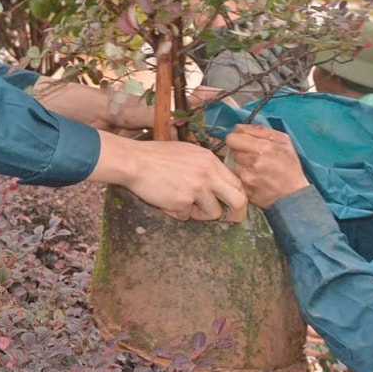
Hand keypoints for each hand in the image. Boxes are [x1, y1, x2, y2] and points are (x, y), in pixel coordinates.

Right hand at [94, 132, 247, 222]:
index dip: (238, 197)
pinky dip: (176, 212)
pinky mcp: (182, 202)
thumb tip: (219, 184)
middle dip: (237, 214)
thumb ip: (206, 166)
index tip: (233, 206)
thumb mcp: (188, 152)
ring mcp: (196, 189)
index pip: (237, 183)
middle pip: (238, 200)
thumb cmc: (157, 155)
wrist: (134, 161)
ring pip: (213, 213)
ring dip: (199, 214)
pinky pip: (186, 216)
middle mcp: (208, 174)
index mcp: (210, 161)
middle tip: (230, 219)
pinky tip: (165, 200)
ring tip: (183, 204)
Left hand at [224, 124, 309, 208]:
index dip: (236, 139)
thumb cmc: (290, 166)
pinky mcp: (244, 191)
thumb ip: (260, 130)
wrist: (295, 195)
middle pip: (232, 152)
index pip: (232, 139)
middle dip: (241, 153)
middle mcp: (253, 163)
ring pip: (233, 166)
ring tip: (256, 169)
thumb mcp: (283, 141)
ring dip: (241, 166)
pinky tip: (255, 179)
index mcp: (263, 148)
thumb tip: (238, 127)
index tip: (242, 142)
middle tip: (254, 157)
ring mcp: (247, 179)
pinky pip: (236, 179)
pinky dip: (243, 178)